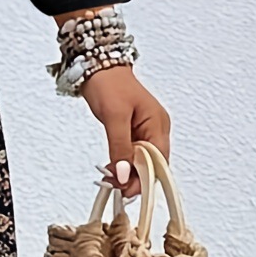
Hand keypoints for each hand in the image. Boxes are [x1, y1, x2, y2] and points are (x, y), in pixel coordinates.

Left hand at [79, 64, 170, 200]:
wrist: (96, 65)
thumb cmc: (109, 83)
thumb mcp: (114, 117)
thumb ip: (120, 148)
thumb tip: (125, 174)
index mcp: (158, 124)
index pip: (159, 161)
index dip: (145, 178)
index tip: (128, 191)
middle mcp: (156, 128)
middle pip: (152, 164)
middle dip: (136, 178)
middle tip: (117, 189)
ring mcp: (146, 129)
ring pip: (142, 160)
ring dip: (128, 172)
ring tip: (112, 181)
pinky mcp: (134, 130)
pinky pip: (133, 153)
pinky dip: (124, 163)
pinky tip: (114, 170)